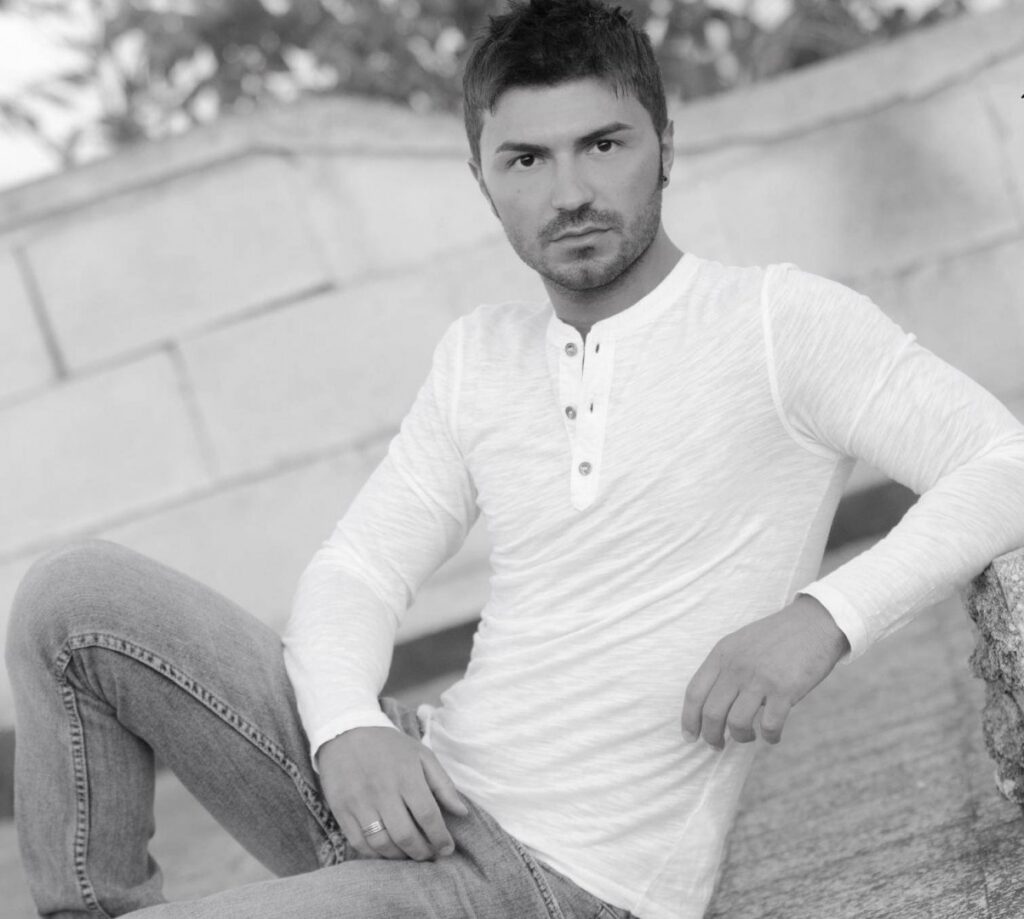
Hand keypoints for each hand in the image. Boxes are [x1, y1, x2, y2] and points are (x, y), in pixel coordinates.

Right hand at [317, 726, 468, 860]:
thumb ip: (443, 784)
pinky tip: (387, 851)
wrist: (346, 734)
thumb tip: (462, 812)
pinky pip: (359, 843)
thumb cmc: (390, 747)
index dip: (440, 837)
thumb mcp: (421, 755)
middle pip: (405, 834)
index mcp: (406, 775)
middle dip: (422, 852)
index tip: (447, 848)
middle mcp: (382, 790)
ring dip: (400, 856)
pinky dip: (375, 855)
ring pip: (382, 843)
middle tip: (429, 855)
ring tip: (409, 853)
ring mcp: (359, 802)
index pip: (428, 815)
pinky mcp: (341, 810)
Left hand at [680, 595, 849, 748]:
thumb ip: (725, 668)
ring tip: (748, 737)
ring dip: (741, 737)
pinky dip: (770, 737)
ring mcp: (759, 679)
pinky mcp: (785, 690)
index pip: (694, 693)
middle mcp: (736, 667)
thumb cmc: (777, 637)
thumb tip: (712, 705)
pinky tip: (772, 736)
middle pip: (711, 713)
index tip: (689, 736)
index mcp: (722, 654)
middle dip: (711, 736)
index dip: (689, 719)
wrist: (814, 622)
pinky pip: (770, 725)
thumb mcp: (740, 643)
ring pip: (737, 723)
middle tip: (716, 745)